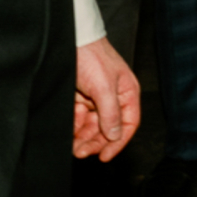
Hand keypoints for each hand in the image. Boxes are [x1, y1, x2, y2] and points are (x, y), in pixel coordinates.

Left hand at [74, 36, 140, 160]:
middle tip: (81, 153)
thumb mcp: (104, 86)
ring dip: (83, 138)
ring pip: (92, 126)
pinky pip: (78, 118)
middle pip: (108, 128)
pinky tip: (69, 131)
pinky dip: (74, 126)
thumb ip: (111, 112)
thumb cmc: (92, 57)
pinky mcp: (80, 97)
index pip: (128, 124)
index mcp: (127, 93)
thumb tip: (115, 135)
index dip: (118, 142)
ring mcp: (96, 98)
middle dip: (96, 142)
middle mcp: (113, 98)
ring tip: (73, 147)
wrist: (70, 40)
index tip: (104, 156)